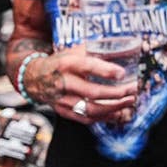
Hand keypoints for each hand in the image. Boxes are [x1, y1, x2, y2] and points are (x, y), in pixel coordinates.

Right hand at [24, 45, 138, 124]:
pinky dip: (104, 118)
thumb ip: (94, 51)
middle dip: (116, 93)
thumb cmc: (60, 62)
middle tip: (133, 89)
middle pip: (92, 92)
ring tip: (130, 101)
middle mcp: (64, 83)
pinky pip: (86, 119)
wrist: (33, 78)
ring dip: (114, 108)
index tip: (122, 73)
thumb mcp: (74, 51)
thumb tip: (122, 47)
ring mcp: (62, 100)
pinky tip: (118, 113)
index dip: (106, 71)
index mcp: (67, 64)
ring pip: (90, 109)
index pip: (87, 66)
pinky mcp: (63, 112)